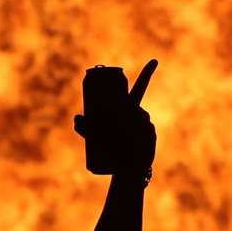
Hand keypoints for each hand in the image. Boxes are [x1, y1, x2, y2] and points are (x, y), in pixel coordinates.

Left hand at [74, 59, 157, 179]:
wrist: (125, 170)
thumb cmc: (110, 152)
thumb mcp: (94, 140)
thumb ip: (84, 129)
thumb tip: (76, 118)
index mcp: (128, 109)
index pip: (139, 88)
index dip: (147, 73)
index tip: (154, 60)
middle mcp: (139, 114)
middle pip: (134, 103)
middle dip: (125, 107)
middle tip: (115, 114)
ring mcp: (146, 124)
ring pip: (137, 115)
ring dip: (126, 121)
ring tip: (117, 134)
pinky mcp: (152, 135)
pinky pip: (143, 129)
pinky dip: (133, 133)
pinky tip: (130, 141)